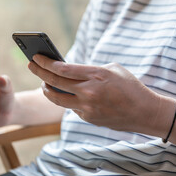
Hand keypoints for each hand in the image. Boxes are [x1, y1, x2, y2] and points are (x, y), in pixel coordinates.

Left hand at [28, 54, 165, 134]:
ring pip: (58, 99)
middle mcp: (89, 92)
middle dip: (39, 73)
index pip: (62, 69)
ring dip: (47, 90)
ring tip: (43, 83)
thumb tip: (71, 72)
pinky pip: (72, 107)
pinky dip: (67, 99)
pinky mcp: (89, 118)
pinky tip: (66, 94)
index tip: (36, 57)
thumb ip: (90, 70)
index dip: (46, 63)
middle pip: (55, 83)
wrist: (145, 112)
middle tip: (30, 65)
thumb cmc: (131, 86)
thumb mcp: (113, 69)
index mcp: (96, 75)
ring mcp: (88, 108)